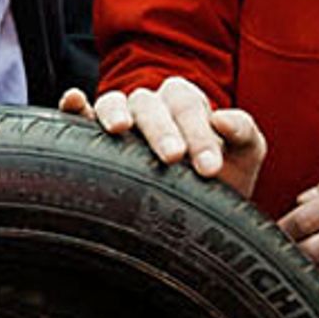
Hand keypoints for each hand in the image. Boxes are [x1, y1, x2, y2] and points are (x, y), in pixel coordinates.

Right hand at [58, 77, 265, 197]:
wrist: (198, 217)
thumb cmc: (222, 180)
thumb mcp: (244, 156)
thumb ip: (244, 132)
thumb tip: (222, 118)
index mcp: (184, 102)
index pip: (188, 106)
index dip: (199, 133)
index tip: (210, 168)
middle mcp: (150, 106)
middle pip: (151, 104)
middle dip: (163, 130)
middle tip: (174, 157)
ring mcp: (120, 120)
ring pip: (114, 103)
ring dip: (116, 113)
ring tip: (121, 130)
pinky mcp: (93, 140)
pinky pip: (79, 117)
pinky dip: (74, 107)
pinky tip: (74, 101)